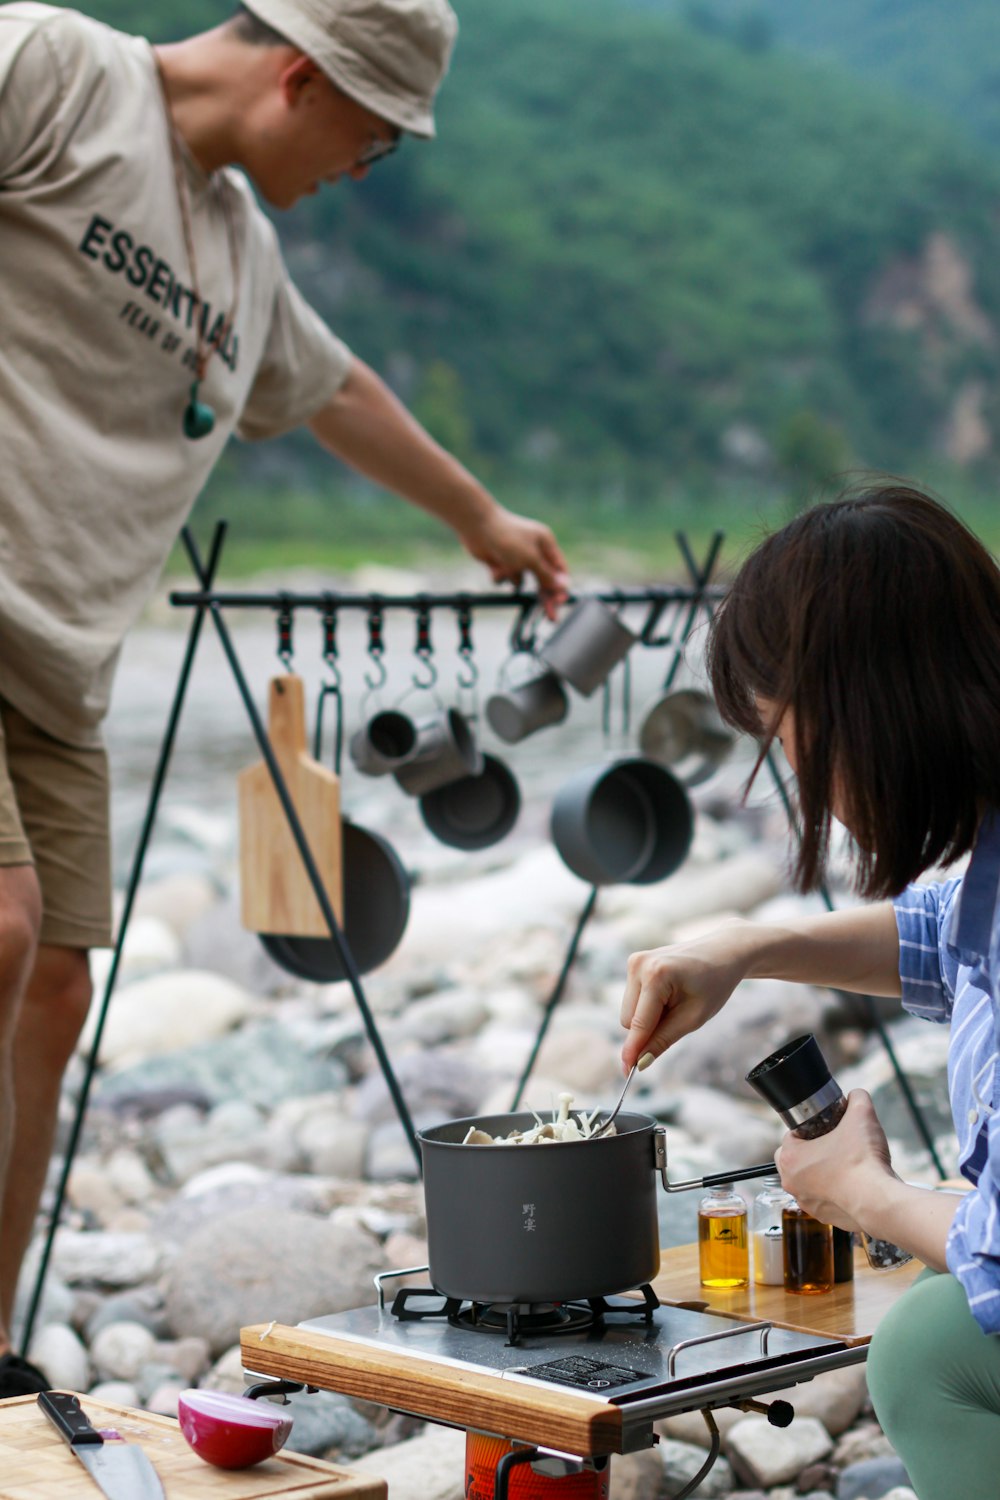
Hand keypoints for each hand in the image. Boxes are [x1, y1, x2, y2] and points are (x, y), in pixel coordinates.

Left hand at [458, 507, 569, 619]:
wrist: (477, 527)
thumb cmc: (507, 537)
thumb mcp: (531, 558)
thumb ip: (547, 574)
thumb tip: (563, 585)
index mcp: (545, 544)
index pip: (559, 570)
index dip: (561, 587)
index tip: (560, 602)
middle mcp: (533, 551)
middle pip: (543, 580)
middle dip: (545, 597)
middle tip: (551, 617)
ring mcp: (517, 558)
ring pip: (522, 580)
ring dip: (514, 579)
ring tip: (504, 567)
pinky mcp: (502, 563)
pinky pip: (506, 579)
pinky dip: (500, 576)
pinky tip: (494, 565)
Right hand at [619, 922, 756, 1071]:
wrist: (723, 952)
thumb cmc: (714, 983)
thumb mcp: (694, 1018)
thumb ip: (663, 1040)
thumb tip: (640, 1063)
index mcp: (656, 975)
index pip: (638, 1023)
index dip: (633, 1051)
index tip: (627, 1074)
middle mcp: (638, 964)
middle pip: (628, 1020)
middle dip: (647, 1030)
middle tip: (679, 1019)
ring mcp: (634, 961)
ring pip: (628, 1012)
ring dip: (648, 1018)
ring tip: (676, 1003)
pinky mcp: (634, 963)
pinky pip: (633, 1000)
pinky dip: (648, 1006)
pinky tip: (669, 994)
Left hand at [774, 1090, 895, 1232]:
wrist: (879, 1201)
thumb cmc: (862, 1162)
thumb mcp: (861, 1115)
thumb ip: (856, 1098)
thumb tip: (856, 1096)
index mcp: (790, 1158)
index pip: (792, 1135)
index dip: (811, 1128)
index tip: (827, 1129)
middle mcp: (792, 1183)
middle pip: (798, 1158)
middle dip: (814, 1151)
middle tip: (835, 1145)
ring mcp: (807, 1203)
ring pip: (810, 1180)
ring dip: (824, 1172)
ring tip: (847, 1164)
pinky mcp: (824, 1217)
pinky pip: (826, 1199)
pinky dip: (837, 1191)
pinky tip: (853, 1183)